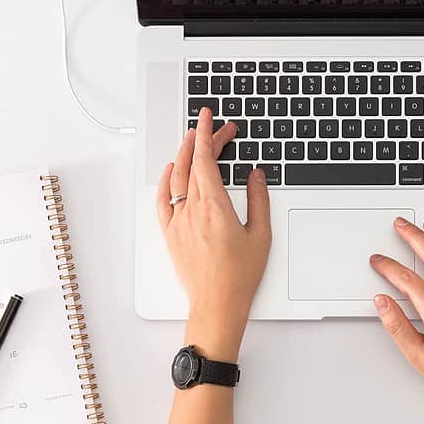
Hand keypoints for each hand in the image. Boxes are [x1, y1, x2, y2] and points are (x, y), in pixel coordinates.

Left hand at [157, 108, 270, 359]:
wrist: (217, 304)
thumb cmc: (240, 276)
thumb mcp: (261, 234)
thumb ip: (259, 200)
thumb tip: (256, 175)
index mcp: (215, 207)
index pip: (206, 160)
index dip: (208, 135)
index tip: (210, 119)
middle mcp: (192, 211)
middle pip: (193, 164)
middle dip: (203, 140)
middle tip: (215, 128)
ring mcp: (178, 222)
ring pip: (176, 178)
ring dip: (184, 155)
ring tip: (192, 140)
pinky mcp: (170, 234)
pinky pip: (163, 200)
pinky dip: (166, 181)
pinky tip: (171, 170)